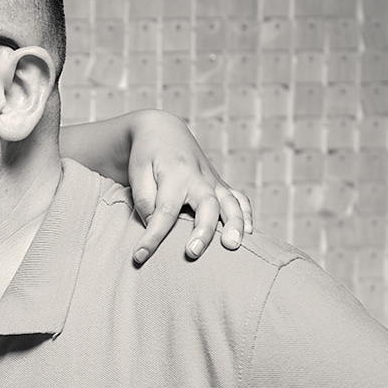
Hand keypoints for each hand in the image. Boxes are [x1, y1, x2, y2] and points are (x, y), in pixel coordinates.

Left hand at [124, 110, 252, 265]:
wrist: (163, 131)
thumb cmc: (147, 156)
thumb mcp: (138, 174)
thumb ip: (145, 200)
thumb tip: (155, 225)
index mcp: (174, 174)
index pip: (164, 210)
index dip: (153, 236)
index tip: (140, 256)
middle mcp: (199, 177)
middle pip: (206, 205)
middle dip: (202, 230)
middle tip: (193, 253)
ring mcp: (214, 182)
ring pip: (231, 202)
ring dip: (235, 224)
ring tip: (233, 246)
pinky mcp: (221, 186)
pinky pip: (240, 199)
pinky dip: (247, 215)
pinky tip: (249, 233)